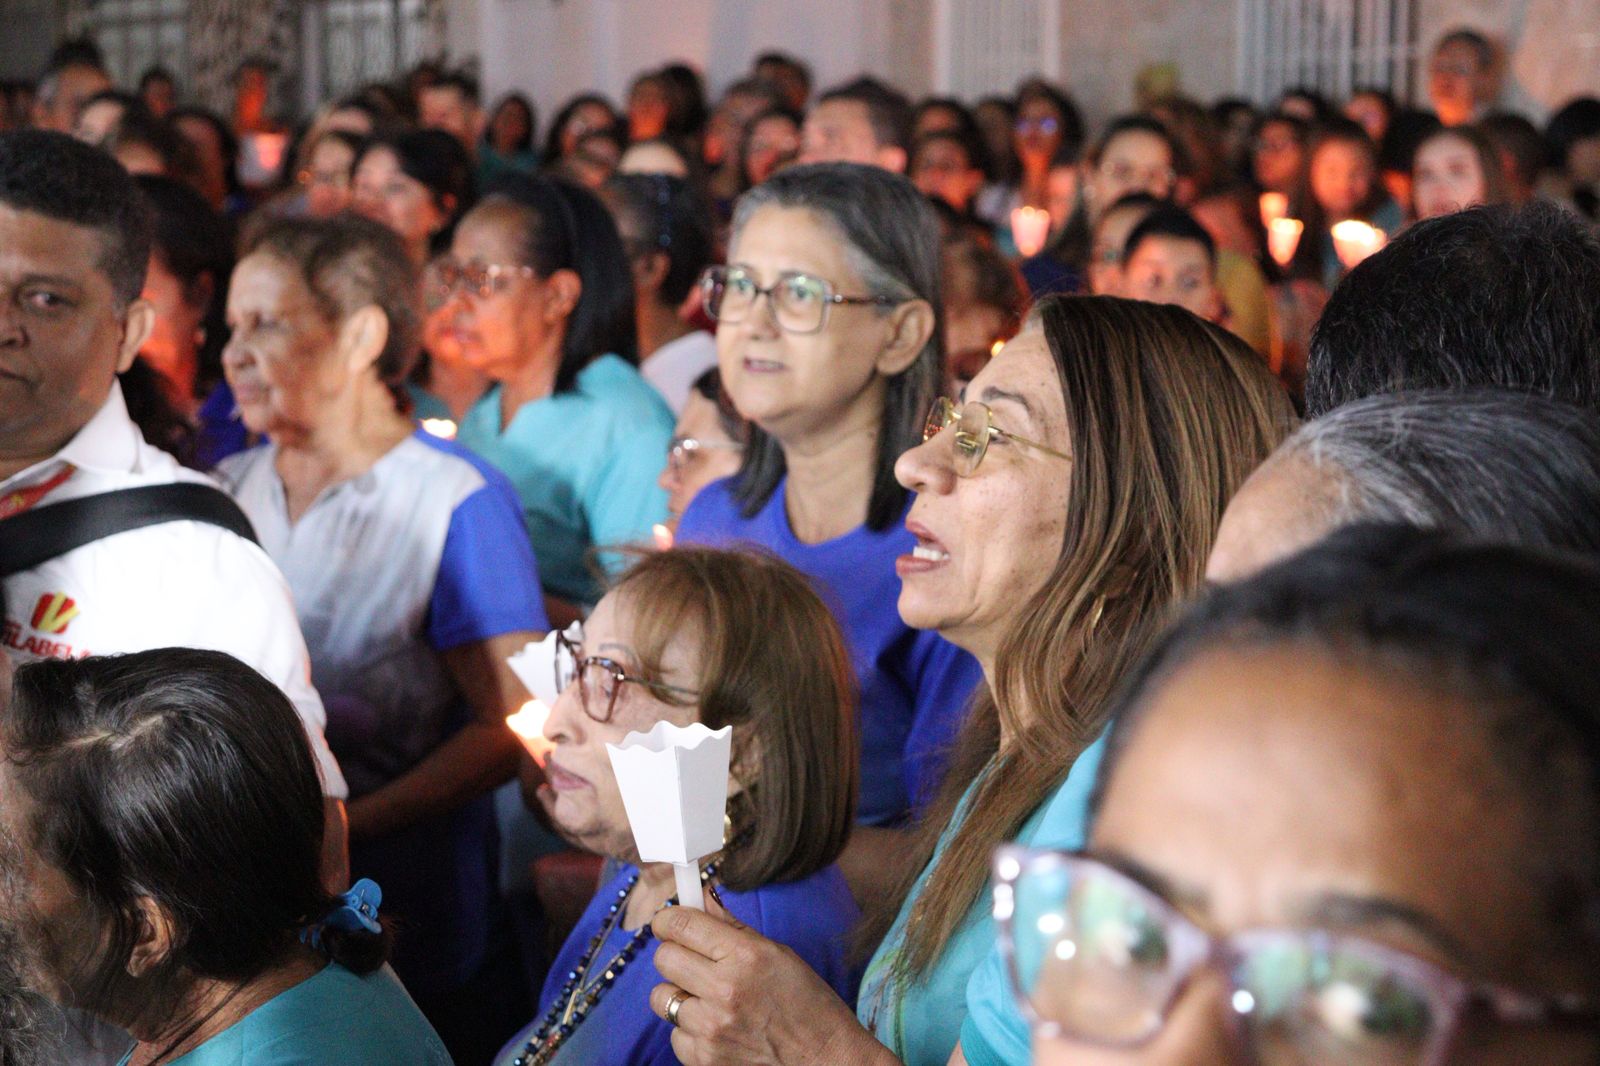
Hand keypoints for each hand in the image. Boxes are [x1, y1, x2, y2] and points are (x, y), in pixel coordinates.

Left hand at [649, 889, 895, 1065]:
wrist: (823, 1056)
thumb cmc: (805, 1001)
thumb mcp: (775, 952)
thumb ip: (731, 926)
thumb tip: (700, 898)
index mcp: (744, 955)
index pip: (680, 925)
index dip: (668, 920)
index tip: (669, 922)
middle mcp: (724, 988)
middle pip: (664, 958)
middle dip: (674, 954)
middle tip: (694, 960)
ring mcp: (711, 1026)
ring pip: (661, 997)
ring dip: (679, 994)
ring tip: (707, 998)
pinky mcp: (704, 1057)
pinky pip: (674, 1033)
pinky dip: (688, 1029)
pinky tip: (715, 1025)